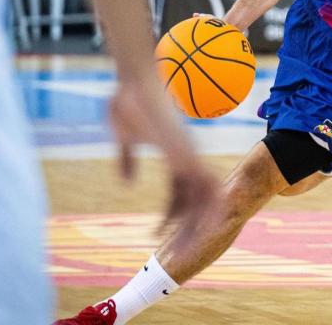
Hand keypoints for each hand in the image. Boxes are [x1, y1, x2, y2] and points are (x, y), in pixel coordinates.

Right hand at [107, 76, 221, 242]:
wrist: (136, 79)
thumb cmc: (128, 100)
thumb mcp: (124, 137)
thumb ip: (127, 159)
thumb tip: (127, 183)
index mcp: (175, 154)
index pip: (181, 192)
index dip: (172, 214)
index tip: (157, 234)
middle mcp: (187, 156)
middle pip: (197, 199)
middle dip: (190, 227)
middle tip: (180, 253)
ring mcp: (189, 153)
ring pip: (204, 197)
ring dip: (198, 224)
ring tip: (187, 250)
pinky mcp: (185, 152)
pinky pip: (202, 185)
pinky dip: (206, 207)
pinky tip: (205, 227)